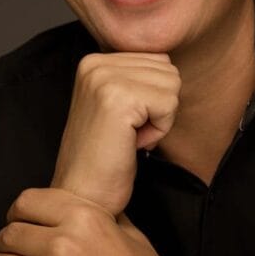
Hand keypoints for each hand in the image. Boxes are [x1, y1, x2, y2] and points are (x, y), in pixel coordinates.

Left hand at [0, 187, 204, 255]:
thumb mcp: (129, 233)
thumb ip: (98, 215)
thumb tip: (73, 207)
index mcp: (84, 218)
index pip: (27, 203)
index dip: (16, 212)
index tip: (15, 221)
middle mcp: (62, 245)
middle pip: (10, 234)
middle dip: (3, 240)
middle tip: (3, 247)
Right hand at [51, 52, 180, 214]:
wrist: (82, 196)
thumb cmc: (104, 157)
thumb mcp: (116, 104)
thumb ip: (137, 77)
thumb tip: (170, 63)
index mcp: (93, 60)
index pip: (158, 59)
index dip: (153, 97)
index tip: (125, 122)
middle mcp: (95, 63)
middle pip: (168, 70)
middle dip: (158, 107)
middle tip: (126, 133)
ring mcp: (104, 78)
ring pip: (172, 85)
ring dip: (159, 119)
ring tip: (127, 137)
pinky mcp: (117, 99)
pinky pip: (169, 105)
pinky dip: (158, 131)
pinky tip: (131, 143)